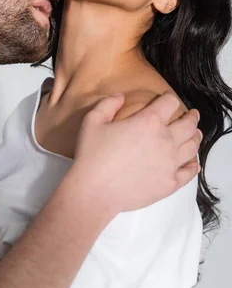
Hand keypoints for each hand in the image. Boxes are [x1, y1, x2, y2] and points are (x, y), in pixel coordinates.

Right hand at [71, 93, 200, 213]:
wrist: (94, 191)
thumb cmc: (92, 155)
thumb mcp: (92, 121)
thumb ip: (108, 103)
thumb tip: (121, 96)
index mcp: (148, 122)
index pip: (169, 103)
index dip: (169, 98)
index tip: (168, 99)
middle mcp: (165, 140)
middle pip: (188, 124)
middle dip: (191, 117)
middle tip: (192, 115)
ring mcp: (170, 164)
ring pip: (192, 146)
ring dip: (196, 137)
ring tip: (195, 134)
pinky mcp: (169, 183)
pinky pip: (189, 173)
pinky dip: (193, 166)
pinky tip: (193, 164)